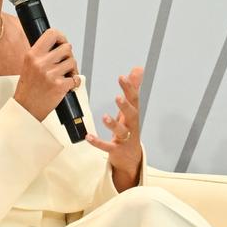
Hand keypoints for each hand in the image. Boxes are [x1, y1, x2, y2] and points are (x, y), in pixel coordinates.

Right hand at [13, 28, 80, 120]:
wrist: (26, 108)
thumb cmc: (29, 88)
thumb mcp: (29, 65)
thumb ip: (42, 53)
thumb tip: (59, 43)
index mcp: (32, 55)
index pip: (52, 34)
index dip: (61, 37)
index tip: (62, 42)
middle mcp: (41, 63)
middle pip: (67, 48)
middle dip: (68, 56)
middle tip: (63, 64)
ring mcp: (51, 74)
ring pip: (73, 62)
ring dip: (72, 69)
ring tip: (63, 76)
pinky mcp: (60, 85)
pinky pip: (76, 78)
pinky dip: (74, 82)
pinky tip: (66, 85)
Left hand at [86, 67, 143, 191]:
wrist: (131, 157)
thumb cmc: (129, 129)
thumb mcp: (130, 108)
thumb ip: (133, 88)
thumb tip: (138, 69)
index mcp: (133, 114)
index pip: (134, 99)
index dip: (129, 88)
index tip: (122, 77)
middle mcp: (131, 126)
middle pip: (132, 115)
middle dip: (125, 106)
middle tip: (118, 97)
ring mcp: (125, 139)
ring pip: (121, 131)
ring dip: (113, 124)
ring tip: (104, 117)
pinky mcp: (116, 150)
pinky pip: (107, 146)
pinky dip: (98, 142)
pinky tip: (88, 136)